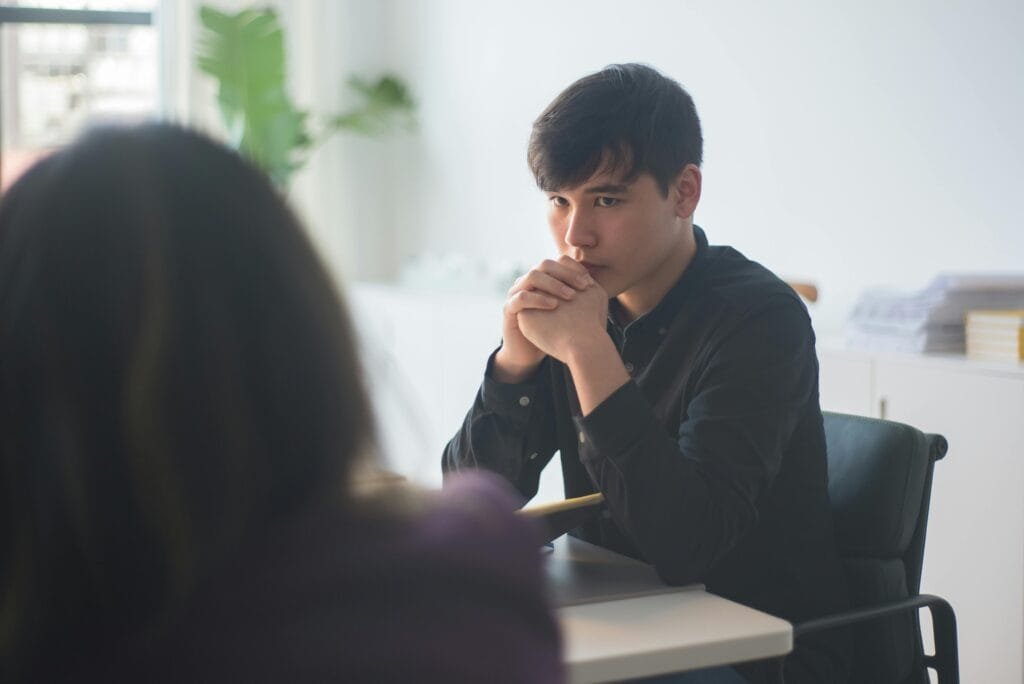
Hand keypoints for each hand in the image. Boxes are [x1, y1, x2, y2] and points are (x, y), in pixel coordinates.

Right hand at [494, 256, 592, 382]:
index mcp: (542, 279)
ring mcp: (516, 293)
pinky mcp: (509, 308)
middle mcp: (527, 282)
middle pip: (545, 265)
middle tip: (583, 286)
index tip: (590, 282)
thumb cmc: (553, 331)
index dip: (574, 269)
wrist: (530, 352)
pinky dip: (538, 299)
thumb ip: (577, 297)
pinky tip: (554, 306)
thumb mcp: (568, 312)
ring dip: (553, 284)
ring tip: (571, 296)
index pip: (557, 262)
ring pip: (532, 277)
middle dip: (566, 274)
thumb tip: (595, 284)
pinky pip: (522, 297)